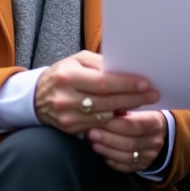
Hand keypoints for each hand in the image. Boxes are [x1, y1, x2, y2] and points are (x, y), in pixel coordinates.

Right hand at [34, 51, 158, 134]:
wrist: (36, 97)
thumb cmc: (63, 74)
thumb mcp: (77, 61)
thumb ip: (100, 64)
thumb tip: (125, 69)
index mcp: (68, 77)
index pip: (103, 82)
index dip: (126, 84)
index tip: (145, 83)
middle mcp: (66, 98)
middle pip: (107, 102)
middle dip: (134, 98)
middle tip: (153, 95)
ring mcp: (67, 117)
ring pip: (105, 117)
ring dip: (127, 110)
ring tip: (144, 102)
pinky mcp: (70, 129)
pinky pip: (98, 126)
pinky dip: (114, 120)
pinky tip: (125, 113)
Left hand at [88, 110, 166, 172]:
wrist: (159, 132)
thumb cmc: (143, 116)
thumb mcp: (139, 108)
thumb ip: (125, 109)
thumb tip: (105, 109)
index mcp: (155, 123)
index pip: (135, 125)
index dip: (115, 124)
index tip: (99, 119)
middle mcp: (155, 141)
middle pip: (130, 143)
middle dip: (107, 138)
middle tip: (90, 132)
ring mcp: (149, 156)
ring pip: (126, 157)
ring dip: (106, 150)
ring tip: (92, 142)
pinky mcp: (142, 166)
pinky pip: (125, 167)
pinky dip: (111, 160)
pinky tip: (100, 152)